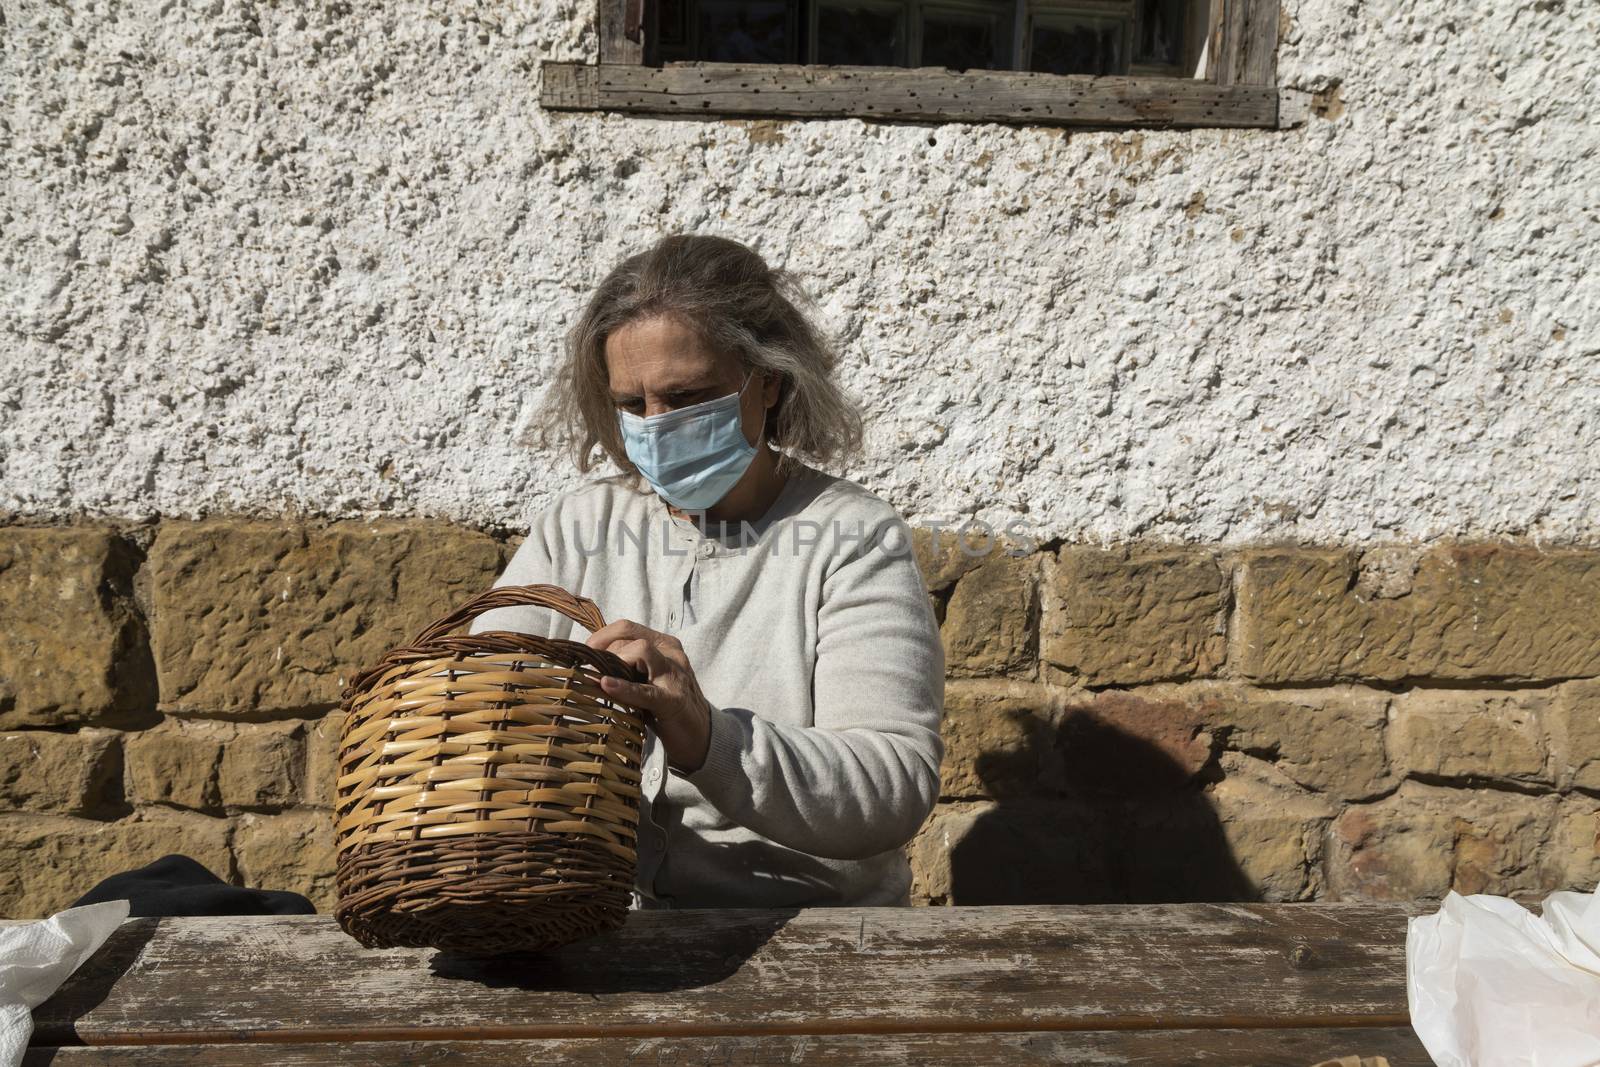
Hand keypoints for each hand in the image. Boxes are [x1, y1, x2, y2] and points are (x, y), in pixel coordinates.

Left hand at [585, 619, 712, 773]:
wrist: (699, 735)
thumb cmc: (664, 707)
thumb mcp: (646, 680)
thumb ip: (626, 668)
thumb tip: (589, 666)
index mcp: (664, 645)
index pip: (627, 627)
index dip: (601, 636)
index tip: (583, 652)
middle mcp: (671, 654)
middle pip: (631, 637)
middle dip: (604, 650)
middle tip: (585, 668)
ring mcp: (673, 676)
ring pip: (642, 651)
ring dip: (615, 661)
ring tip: (598, 678)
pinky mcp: (673, 700)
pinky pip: (646, 691)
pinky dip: (625, 688)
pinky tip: (606, 685)